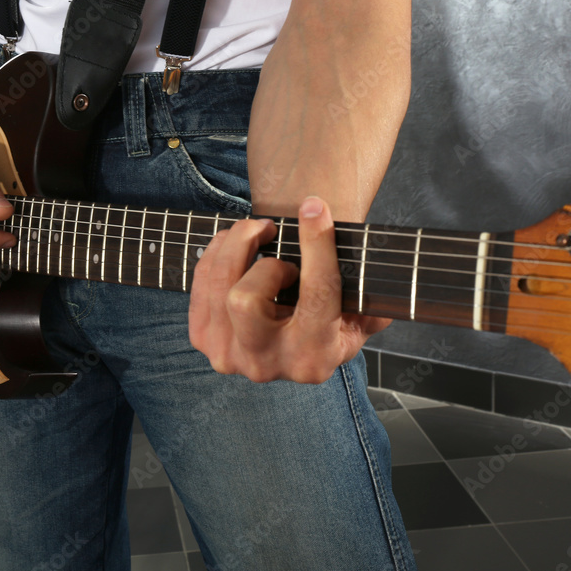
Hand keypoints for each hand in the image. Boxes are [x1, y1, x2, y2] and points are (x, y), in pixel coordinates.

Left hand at [189, 196, 390, 383]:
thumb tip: (369, 268)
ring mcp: (229, 355)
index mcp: (314, 357)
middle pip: (245, 300)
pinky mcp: (203, 339)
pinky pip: (201, 282)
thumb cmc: (328, 323)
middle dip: (262, 257)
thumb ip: (369, 297)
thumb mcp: (359, 318)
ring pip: (219, 285)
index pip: (317, 294)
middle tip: (274, 233)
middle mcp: (267, 363)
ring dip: (237, 243)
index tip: (314, 208)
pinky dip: (216, 253)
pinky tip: (233, 243)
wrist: (290, 350)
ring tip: (256, 231)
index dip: (316, 244)